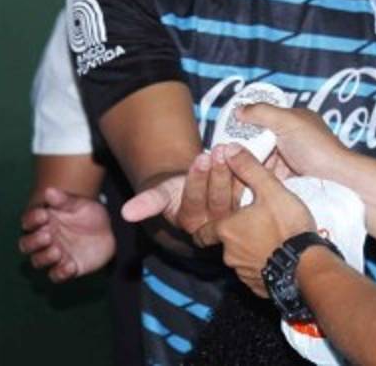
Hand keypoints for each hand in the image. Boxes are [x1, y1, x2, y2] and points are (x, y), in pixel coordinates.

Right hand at [20, 188, 113, 281]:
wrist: (108, 231)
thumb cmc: (88, 214)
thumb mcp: (79, 204)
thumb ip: (63, 200)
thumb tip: (48, 191)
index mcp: (43, 221)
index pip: (28, 221)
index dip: (32, 219)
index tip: (43, 215)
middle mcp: (43, 239)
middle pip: (26, 245)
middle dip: (33, 241)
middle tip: (48, 236)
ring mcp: (53, 255)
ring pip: (37, 261)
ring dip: (45, 258)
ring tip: (58, 251)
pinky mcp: (65, 268)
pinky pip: (56, 275)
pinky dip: (61, 272)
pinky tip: (71, 265)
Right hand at [121, 145, 240, 237]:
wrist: (188, 190)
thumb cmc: (171, 191)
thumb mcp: (159, 194)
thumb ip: (147, 202)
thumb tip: (126, 213)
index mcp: (191, 226)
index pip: (194, 203)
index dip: (197, 179)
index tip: (200, 158)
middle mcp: (213, 226)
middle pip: (217, 201)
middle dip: (217, 174)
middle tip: (219, 150)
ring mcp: (232, 218)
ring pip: (234, 195)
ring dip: (233, 171)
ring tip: (229, 149)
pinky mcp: (247, 208)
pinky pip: (250, 191)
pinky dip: (248, 173)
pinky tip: (247, 155)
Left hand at [195, 147, 314, 297]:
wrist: (307, 268)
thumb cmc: (287, 227)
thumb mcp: (270, 190)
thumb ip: (249, 168)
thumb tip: (229, 147)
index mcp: (226, 229)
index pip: (202, 231)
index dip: (206, 225)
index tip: (214, 222)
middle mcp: (229, 254)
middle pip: (223, 243)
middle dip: (233, 234)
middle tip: (250, 224)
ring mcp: (243, 274)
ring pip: (239, 259)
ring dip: (248, 250)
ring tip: (268, 238)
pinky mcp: (258, 287)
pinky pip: (255, 274)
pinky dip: (261, 265)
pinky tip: (276, 256)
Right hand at [233, 104, 344, 178]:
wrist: (336, 179)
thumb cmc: (316, 147)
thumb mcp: (287, 121)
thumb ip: (262, 112)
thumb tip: (239, 110)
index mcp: (295, 119)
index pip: (266, 116)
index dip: (248, 122)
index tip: (228, 130)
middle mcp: (293, 136)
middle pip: (262, 138)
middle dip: (247, 145)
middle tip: (227, 152)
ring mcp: (293, 156)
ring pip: (264, 157)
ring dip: (252, 161)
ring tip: (233, 166)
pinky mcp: (291, 175)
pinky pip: (270, 172)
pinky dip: (260, 174)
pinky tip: (246, 177)